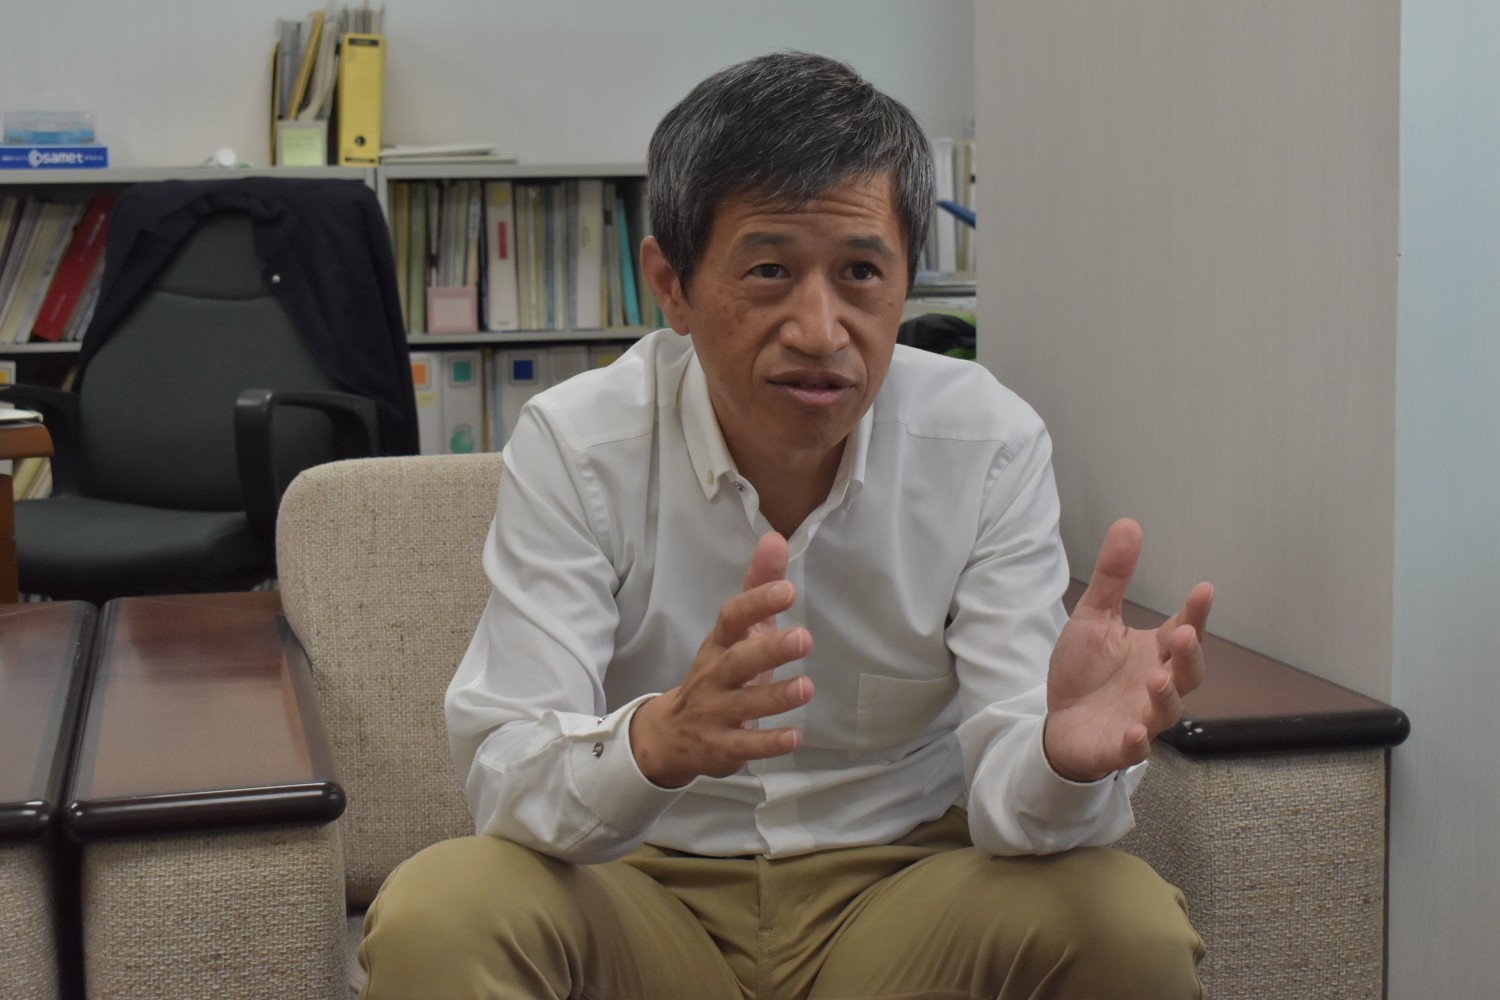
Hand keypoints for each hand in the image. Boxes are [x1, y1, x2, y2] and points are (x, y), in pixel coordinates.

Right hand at [629, 532, 814, 787]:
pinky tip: (794, 737)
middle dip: (769, 649)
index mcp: (720, 644)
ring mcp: (715, 712)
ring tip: (806, 687)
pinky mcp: (721, 747)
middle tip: (804, 638)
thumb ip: (758, 587)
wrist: (673, 733)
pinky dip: (767, 743)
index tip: (786, 589)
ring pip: (743, 704)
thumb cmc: (720, 672)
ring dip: (775, 696)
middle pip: (737, 659)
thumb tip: (775, 538)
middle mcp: (714, 675)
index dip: (756, 603)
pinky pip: (744, 746)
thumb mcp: (737, 631)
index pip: (732, 617)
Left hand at [1043, 518, 1212, 782]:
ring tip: (1157, 679)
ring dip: (1166, 697)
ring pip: (1168, 711)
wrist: (1059, 722)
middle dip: (1190, 655)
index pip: (1184, 630)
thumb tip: (1129, 524)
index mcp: (1155, 653)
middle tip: (1183, 636)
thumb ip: (1113, 577)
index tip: (1203, 589)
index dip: (1195, 613)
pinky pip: (1136, 750)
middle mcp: (1157, 685)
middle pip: (1188, 673)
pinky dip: (1137, 744)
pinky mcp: (1120, 747)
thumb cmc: (1084, 671)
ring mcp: (1142, 717)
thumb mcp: (1093, 618)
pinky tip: (1135, 734)